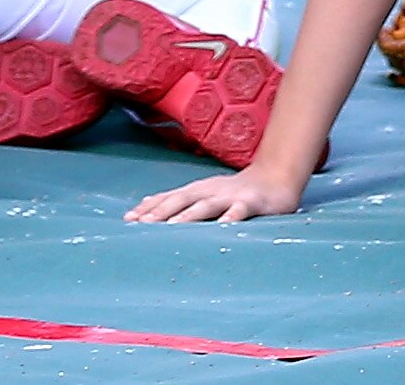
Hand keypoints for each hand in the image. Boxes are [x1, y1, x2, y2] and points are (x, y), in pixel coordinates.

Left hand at [127, 168, 305, 223]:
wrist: (276, 178)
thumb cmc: (235, 191)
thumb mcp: (203, 193)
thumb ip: (177, 200)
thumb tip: (142, 208)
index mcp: (197, 190)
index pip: (168, 198)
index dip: (149, 208)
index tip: (128, 220)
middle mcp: (210, 190)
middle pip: (182, 200)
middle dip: (162, 211)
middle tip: (143, 225)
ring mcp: (231, 195)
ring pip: (207, 205)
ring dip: (190, 215)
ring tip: (174, 226)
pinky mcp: (252, 202)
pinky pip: (240, 210)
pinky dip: (232, 217)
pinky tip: (225, 226)